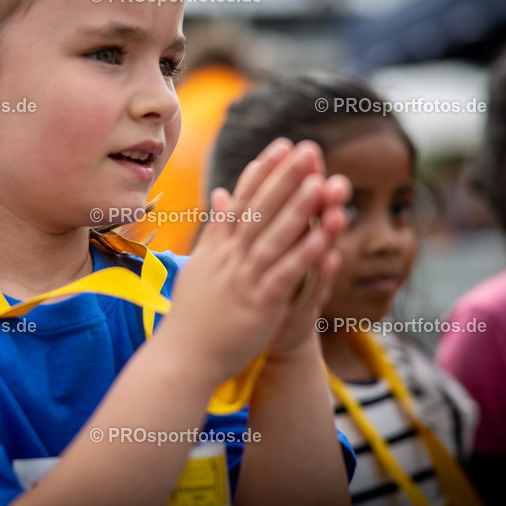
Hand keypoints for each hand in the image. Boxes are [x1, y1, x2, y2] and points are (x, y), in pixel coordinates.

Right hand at [155, 138, 338, 385]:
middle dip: (285, 178)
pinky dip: (304, 254)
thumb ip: (214, 229)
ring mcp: (243, 279)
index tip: (281, 147)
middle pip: (260, 210)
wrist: (181, 359)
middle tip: (307, 149)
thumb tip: (220, 194)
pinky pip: (285, 274)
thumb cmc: (191, 316)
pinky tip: (324, 236)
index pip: (241, 201)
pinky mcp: (259, 304)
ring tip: (320, 181)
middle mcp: (229, 257)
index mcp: (216, 248)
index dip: (262, 172)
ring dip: (298, 208)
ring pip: (274, 237)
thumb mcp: (200, 264)